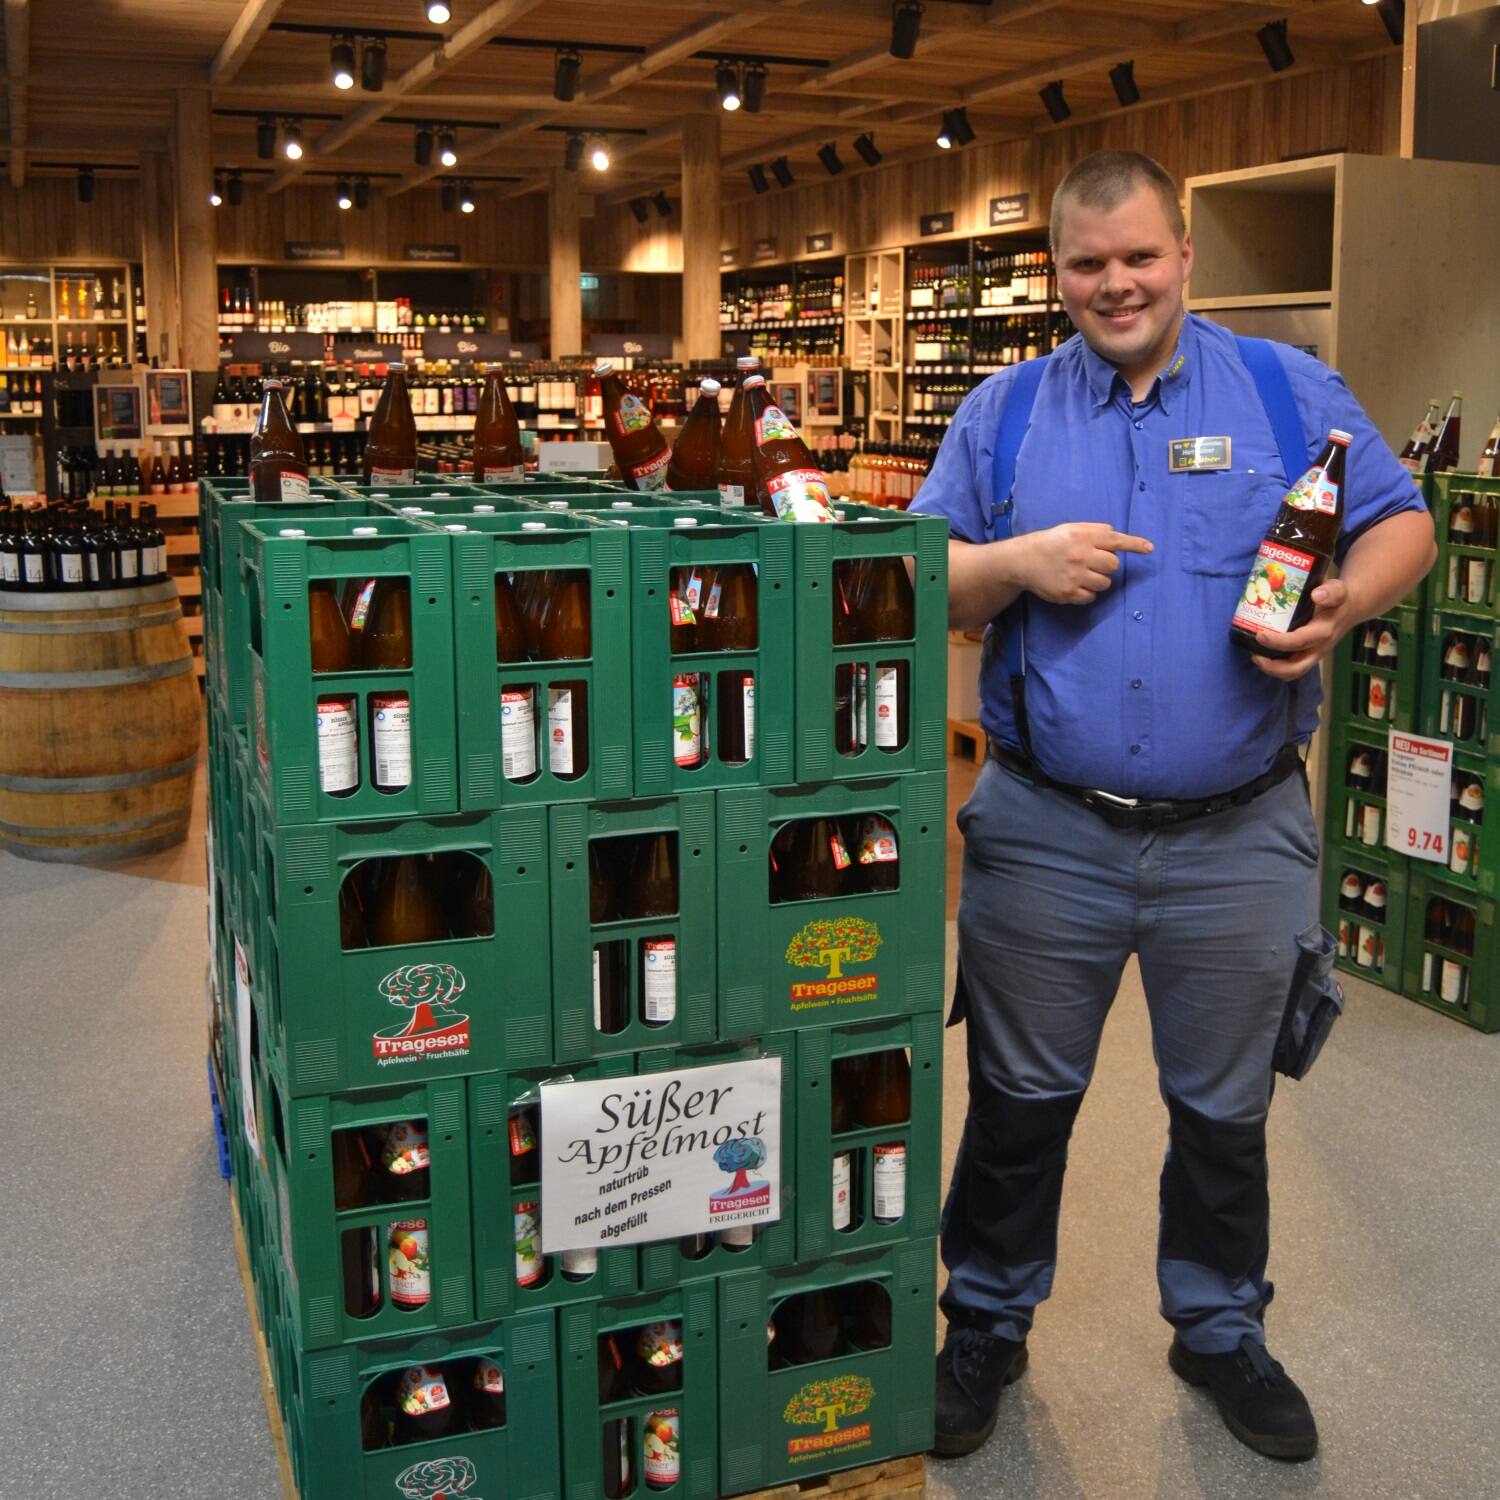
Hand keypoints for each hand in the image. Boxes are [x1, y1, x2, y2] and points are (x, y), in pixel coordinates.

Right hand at [1018, 522, 1154, 604]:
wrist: (1023, 560)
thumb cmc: (1052, 543)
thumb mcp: (1072, 529)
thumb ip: (1095, 531)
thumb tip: (1116, 536)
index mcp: (1083, 536)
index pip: (1115, 540)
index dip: (1135, 544)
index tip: (1150, 549)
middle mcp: (1081, 555)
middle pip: (1113, 565)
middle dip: (1107, 565)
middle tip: (1092, 563)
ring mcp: (1075, 576)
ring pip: (1105, 583)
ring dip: (1098, 580)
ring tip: (1081, 574)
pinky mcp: (1068, 593)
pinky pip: (1091, 597)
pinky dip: (1087, 592)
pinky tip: (1074, 584)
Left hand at [1249, 578, 1356, 678]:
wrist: (1351, 608)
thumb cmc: (1338, 599)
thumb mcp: (1339, 590)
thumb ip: (1332, 592)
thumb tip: (1317, 594)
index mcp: (1324, 631)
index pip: (1301, 641)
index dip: (1280, 642)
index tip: (1260, 635)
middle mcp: (1319, 647)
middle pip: (1297, 667)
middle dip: (1272, 666)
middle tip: (1254, 654)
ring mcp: (1314, 654)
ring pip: (1293, 672)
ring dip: (1272, 669)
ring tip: (1256, 657)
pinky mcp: (1309, 656)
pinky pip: (1293, 668)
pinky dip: (1276, 667)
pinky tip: (1263, 655)